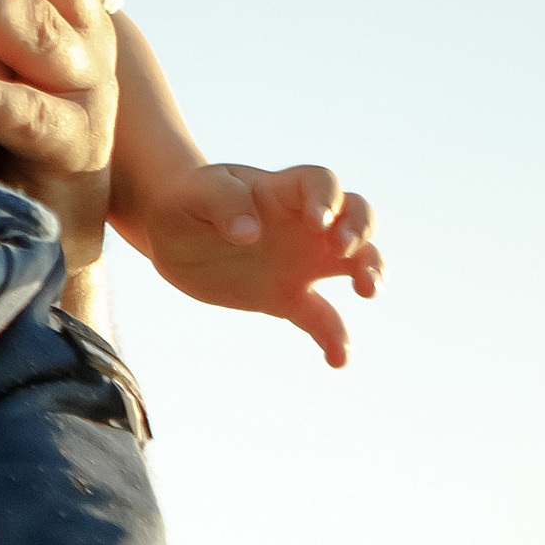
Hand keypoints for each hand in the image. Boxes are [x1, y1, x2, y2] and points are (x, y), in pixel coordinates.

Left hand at [131, 162, 381, 366]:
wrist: (172, 234)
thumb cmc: (189, 201)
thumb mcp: (196, 193)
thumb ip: (223, 203)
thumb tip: (248, 233)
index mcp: (282, 190)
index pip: (320, 183)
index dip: (328, 199)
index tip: (318, 221)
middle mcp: (303, 224)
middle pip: (356, 215)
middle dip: (362, 230)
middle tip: (346, 250)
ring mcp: (302, 261)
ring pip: (355, 263)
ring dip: (371, 272)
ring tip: (368, 290)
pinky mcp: (288, 298)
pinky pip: (322, 319)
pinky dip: (335, 339)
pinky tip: (339, 361)